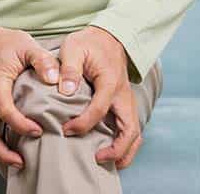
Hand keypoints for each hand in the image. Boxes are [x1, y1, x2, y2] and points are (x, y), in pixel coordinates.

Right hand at [0, 25, 61, 169]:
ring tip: (20, 161)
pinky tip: (14, 149)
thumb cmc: (7, 44)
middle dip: (3, 152)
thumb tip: (55, 79)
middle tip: (23, 161)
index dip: (21, 124)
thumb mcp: (27, 45)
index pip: (5, 111)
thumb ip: (42, 60)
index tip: (38, 130)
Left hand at [58, 25, 140, 169]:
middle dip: (117, 149)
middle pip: (131, 130)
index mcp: (110, 82)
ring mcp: (127, 101)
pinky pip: (131, 129)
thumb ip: (69, 68)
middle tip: (97, 159)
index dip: (83, 123)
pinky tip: (110, 152)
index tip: (66, 130)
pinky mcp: (124, 105)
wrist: (109, 37)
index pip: (100, 109)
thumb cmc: (89, 43)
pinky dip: (125, 143)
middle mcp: (123, 95)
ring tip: (107, 162)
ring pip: (135, 133)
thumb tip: (65, 90)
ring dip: (125, 151)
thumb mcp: (74, 48)